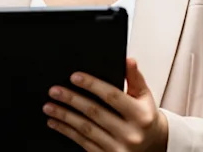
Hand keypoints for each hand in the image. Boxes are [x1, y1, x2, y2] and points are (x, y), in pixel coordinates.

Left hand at [42, 57, 169, 151]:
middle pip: (95, 112)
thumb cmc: (145, 118)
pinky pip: (83, 142)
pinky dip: (67, 131)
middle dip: (72, 100)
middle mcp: (130, 133)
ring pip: (86, 129)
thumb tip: (128, 60)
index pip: (113, 96)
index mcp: (141, 115)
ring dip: (64, 116)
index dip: (92, 85)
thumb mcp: (145, 97)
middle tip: (55, 91)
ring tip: (49, 106)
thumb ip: (135, 78)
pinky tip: (56, 123)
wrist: (152, 145)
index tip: (74, 77)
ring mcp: (119, 148)